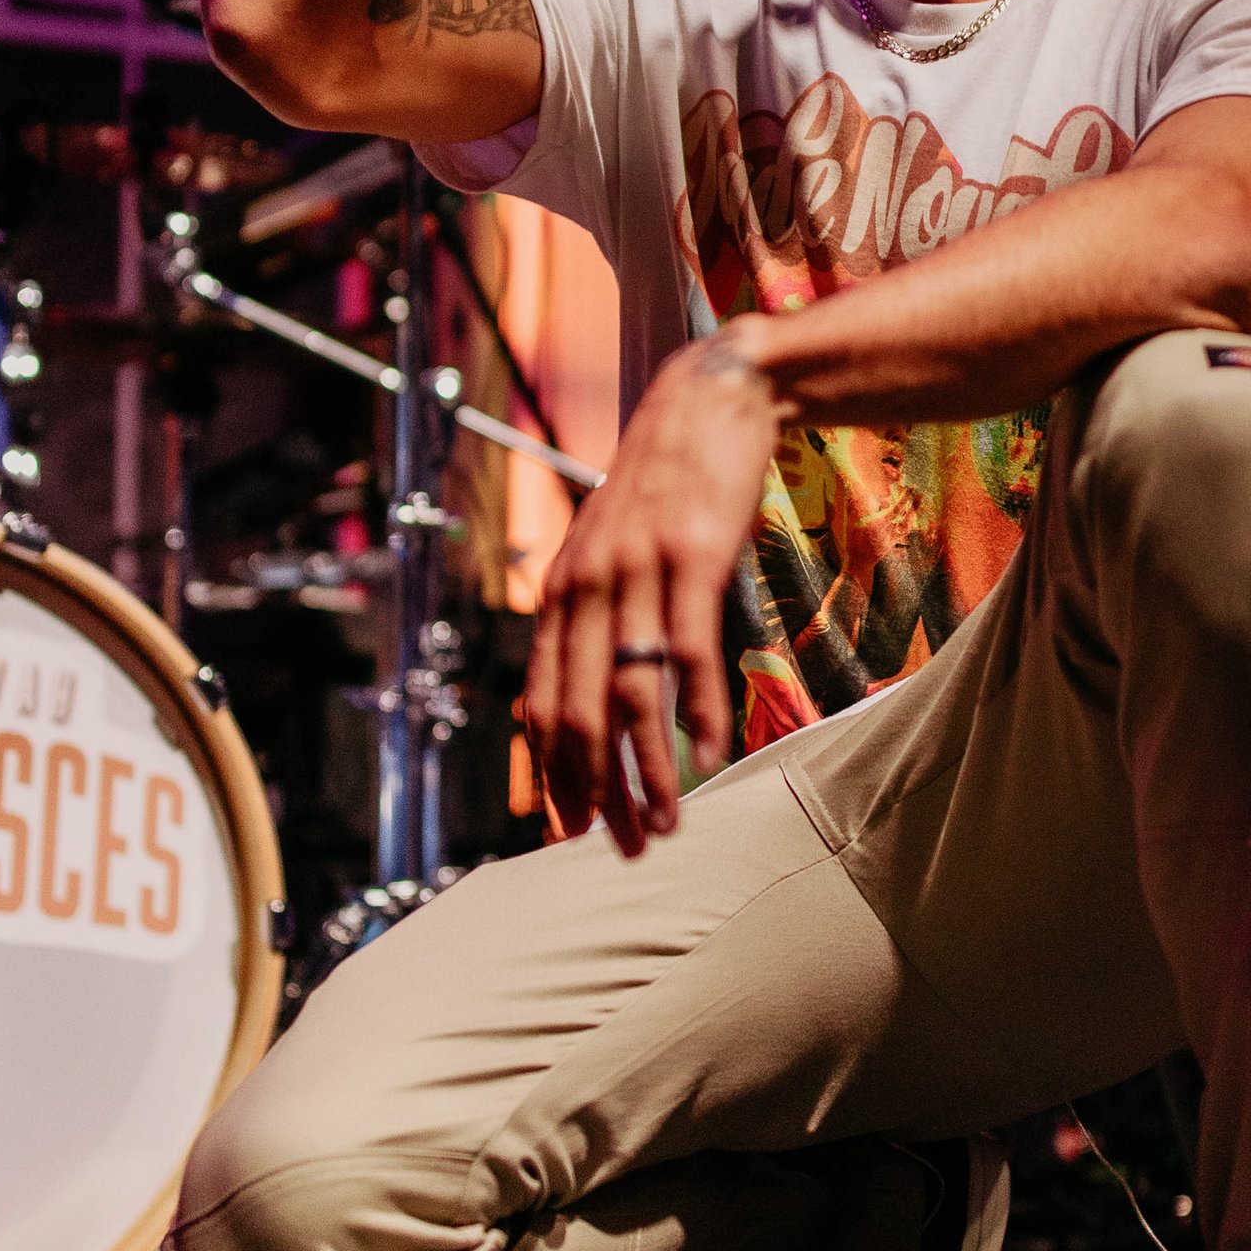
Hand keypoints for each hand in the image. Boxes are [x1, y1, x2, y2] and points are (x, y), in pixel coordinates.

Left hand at [520, 337, 781, 855]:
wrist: (710, 401)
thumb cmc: (667, 486)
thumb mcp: (613, 551)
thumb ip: (598, 618)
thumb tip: (597, 697)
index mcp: (561, 593)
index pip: (541, 705)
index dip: (554, 775)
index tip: (574, 831)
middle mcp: (586, 586)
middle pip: (578, 713)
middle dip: (598, 792)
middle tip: (626, 849)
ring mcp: (637, 571)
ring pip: (630, 695)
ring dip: (648, 771)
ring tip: (667, 825)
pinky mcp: (692, 557)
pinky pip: (686, 650)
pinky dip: (697, 710)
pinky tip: (708, 755)